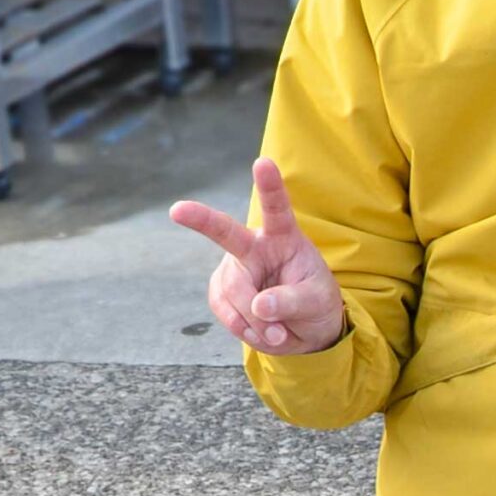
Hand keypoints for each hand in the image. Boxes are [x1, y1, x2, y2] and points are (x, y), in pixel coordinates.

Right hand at [169, 158, 345, 354]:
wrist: (304, 328)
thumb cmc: (315, 303)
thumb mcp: (317, 302)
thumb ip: (292, 301)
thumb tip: (259, 305)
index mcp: (283, 237)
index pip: (277, 208)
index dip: (270, 186)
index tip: (263, 163)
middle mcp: (253, 245)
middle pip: (225, 233)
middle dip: (200, 219)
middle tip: (178, 210)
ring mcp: (233, 268)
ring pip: (232, 292)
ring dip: (256, 320)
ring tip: (279, 332)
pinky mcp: (220, 291)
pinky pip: (225, 312)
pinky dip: (245, 328)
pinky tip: (262, 332)